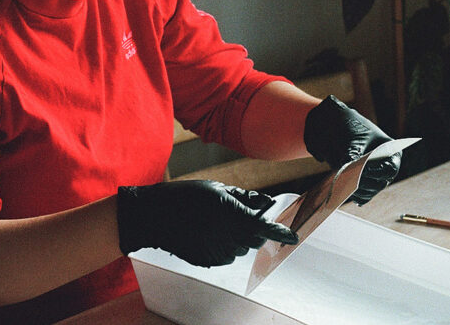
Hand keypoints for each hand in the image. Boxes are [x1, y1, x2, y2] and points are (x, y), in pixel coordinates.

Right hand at [116, 180, 296, 266]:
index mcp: (234, 216)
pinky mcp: (209, 261)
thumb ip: (244, 198)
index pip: (266, 227)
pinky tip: (206, 233)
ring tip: (215, 222)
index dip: (282, 232)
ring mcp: (218, 252)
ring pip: (240, 248)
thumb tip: (265, 202)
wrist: (156, 217)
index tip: (293, 235)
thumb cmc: (186, 197)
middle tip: (237, 215)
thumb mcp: (216, 189)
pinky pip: (224, 255)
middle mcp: (229, 237)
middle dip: (253, 229)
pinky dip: (222, 246)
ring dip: (236, 237)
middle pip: (255, 239)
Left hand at [303, 95, 400, 204]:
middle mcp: (384, 167)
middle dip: (363, 182)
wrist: (336, 126)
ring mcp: (373, 177)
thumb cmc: (350, 128)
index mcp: (391, 153)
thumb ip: (353, 153)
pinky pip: (361, 196)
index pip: (390, 169)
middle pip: (380, 184)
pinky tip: (343, 190)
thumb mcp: (354, 138)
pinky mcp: (361, 182)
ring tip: (342, 179)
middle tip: (348, 176)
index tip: (362, 170)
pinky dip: (352, 194)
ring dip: (355, 189)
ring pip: (369, 192)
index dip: (377, 172)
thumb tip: (349, 168)